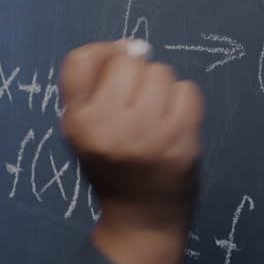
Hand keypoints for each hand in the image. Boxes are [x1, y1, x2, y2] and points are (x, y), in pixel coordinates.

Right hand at [59, 40, 204, 263]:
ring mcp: (145, 135)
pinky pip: (188, 90)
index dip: (103, 53)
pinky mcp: (180, 141)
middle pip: (128, 61)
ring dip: (162, 88)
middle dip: (137, 75)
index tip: (115, 67)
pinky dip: (185, 102)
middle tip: (137, 106)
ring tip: (156, 117)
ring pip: (161, 72)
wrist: (141, 218)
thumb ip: (96, 82)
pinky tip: (175, 124)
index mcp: (75, 122)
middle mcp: (105, 127)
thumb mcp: (84, 126)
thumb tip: (134, 45)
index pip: (80, 59)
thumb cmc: (112, 163)